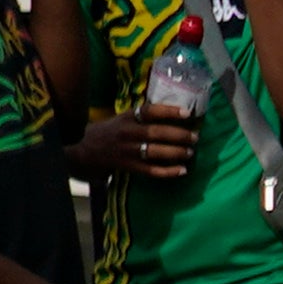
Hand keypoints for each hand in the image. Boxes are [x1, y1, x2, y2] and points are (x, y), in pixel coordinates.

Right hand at [85, 106, 199, 183]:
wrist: (87, 149)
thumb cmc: (114, 131)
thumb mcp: (125, 118)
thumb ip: (145, 116)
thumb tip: (176, 112)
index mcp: (128, 117)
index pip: (149, 111)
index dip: (169, 111)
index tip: (187, 113)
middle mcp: (127, 133)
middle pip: (155, 133)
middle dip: (178, 135)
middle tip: (195, 137)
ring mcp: (127, 151)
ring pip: (154, 152)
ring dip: (175, 153)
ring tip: (190, 152)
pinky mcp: (128, 166)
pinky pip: (151, 171)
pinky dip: (168, 172)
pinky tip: (182, 170)